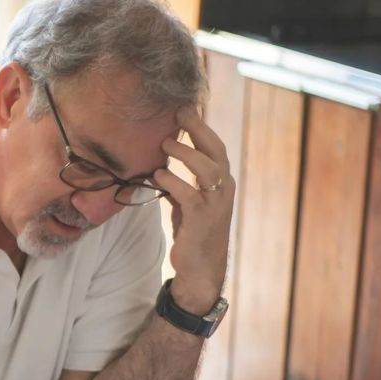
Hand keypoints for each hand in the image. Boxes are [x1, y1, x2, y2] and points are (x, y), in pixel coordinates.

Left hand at [153, 107, 235, 313]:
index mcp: (221, 182)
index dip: (201, 127)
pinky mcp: (202, 220)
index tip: (184, 109)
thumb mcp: (188, 203)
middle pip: (216, 150)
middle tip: (178, 114)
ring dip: (185, 153)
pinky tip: (157, 176)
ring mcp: (215, 204)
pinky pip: (188, 194)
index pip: (214, 147)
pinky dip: (172, 182)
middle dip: (198, 129)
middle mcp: (223, 189)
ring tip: (165, 144)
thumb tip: (159, 166)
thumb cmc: (194, 233)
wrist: (201, 269)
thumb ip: (181, 184)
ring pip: (206, 168)